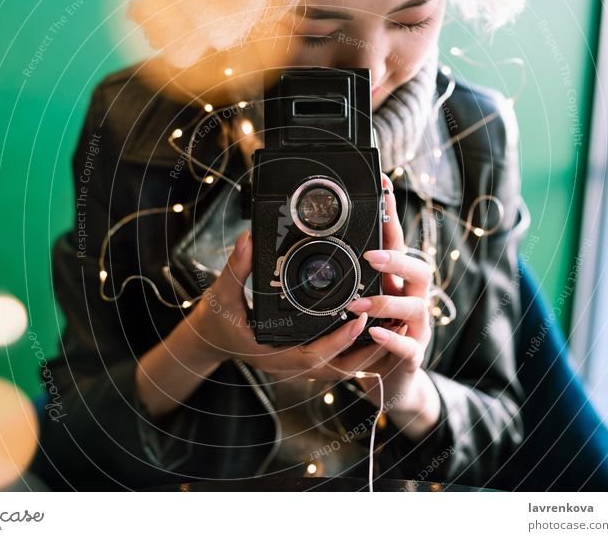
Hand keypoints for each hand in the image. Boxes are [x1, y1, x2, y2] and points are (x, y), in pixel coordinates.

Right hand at [187, 230, 388, 380]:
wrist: (211, 338)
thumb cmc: (217, 320)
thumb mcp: (222, 294)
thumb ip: (236, 268)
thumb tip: (248, 240)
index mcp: (275, 355)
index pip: (315, 356)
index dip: (339, 340)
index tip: (360, 319)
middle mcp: (292, 365)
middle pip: (340, 368)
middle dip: (371, 350)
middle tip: (395, 322)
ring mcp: (300, 365)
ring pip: (343, 368)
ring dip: (371, 352)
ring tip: (397, 325)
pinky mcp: (305, 358)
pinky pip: (338, 360)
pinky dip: (358, 349)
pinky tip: (377, 328)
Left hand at [344, 173, 440, 438]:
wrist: (388, 382)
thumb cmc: (365, 336)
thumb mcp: (348, 301)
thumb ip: (330, 274)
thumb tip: (291, 242)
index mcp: (393, 281)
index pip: (395, 241)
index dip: (391, 213)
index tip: (383, 183)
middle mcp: (410, 299)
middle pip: (420, 268)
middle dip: (398, 258)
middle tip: (370, 255)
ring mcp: (416, 328)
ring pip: (415, 307)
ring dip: (387, 302)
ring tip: (358, 304)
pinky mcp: (412, 356)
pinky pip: (409, 348)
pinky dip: (392, 341)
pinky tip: (375, 335)